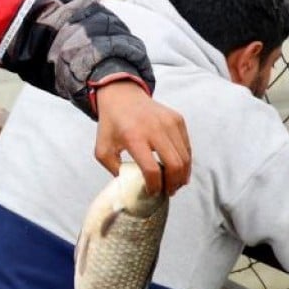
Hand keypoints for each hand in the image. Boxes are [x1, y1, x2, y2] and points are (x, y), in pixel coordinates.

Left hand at [93, 80, 190, 195]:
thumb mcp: (102, 149)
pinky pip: (186, 146)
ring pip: (185, 157)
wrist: (122, 96)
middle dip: (173, 184)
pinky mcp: (177, 119)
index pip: (151, 169)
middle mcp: (154, 128)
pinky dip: (185, 161)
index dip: (154, 186)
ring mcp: (169, 122)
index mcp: (133, 136)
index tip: (151, 192)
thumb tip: (131, 187)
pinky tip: (177, 169)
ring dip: (182, 175)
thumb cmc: (111, 125)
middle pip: (174, 165)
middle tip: (168, 192)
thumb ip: (114, 170)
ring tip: (174, 184)